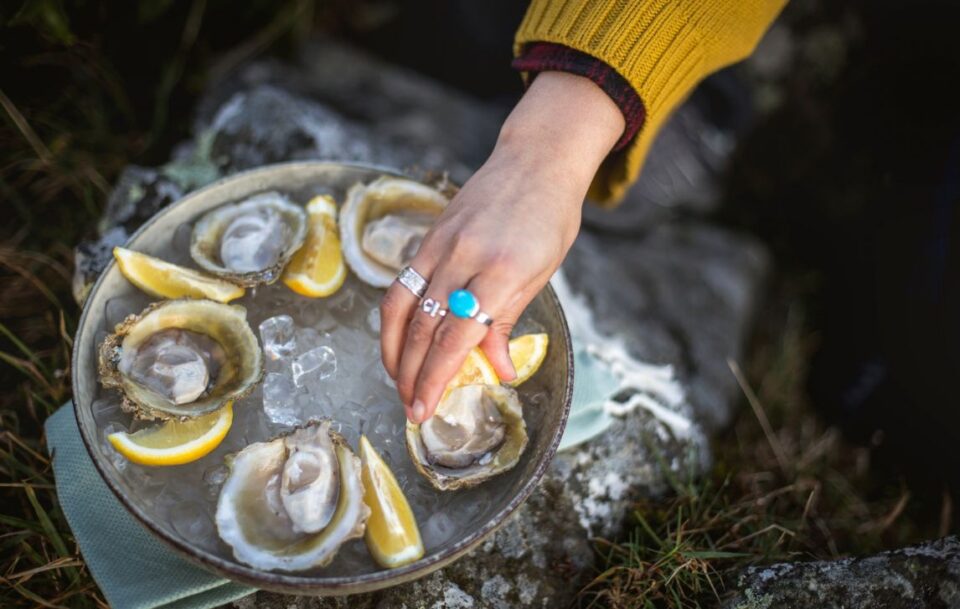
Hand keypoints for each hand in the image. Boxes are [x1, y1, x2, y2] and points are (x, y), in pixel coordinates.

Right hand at [379, 71, 624, 422]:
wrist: (535, 161)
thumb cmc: (549, 219)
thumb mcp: (541, 275)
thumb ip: (508, 322)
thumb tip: (498, 371)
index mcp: (502, 272)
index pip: (457, 338)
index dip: (436, 379)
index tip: (425, 409)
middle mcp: (464, 257)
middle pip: (423, 328)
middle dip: (411, 375)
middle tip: (409, 407)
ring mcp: (441, 245)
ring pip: (401, 307)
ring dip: (393, 351)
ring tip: (397, 381)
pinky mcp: (428, 236)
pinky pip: (401, 283)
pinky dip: (393, 319)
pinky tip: (395, 341)